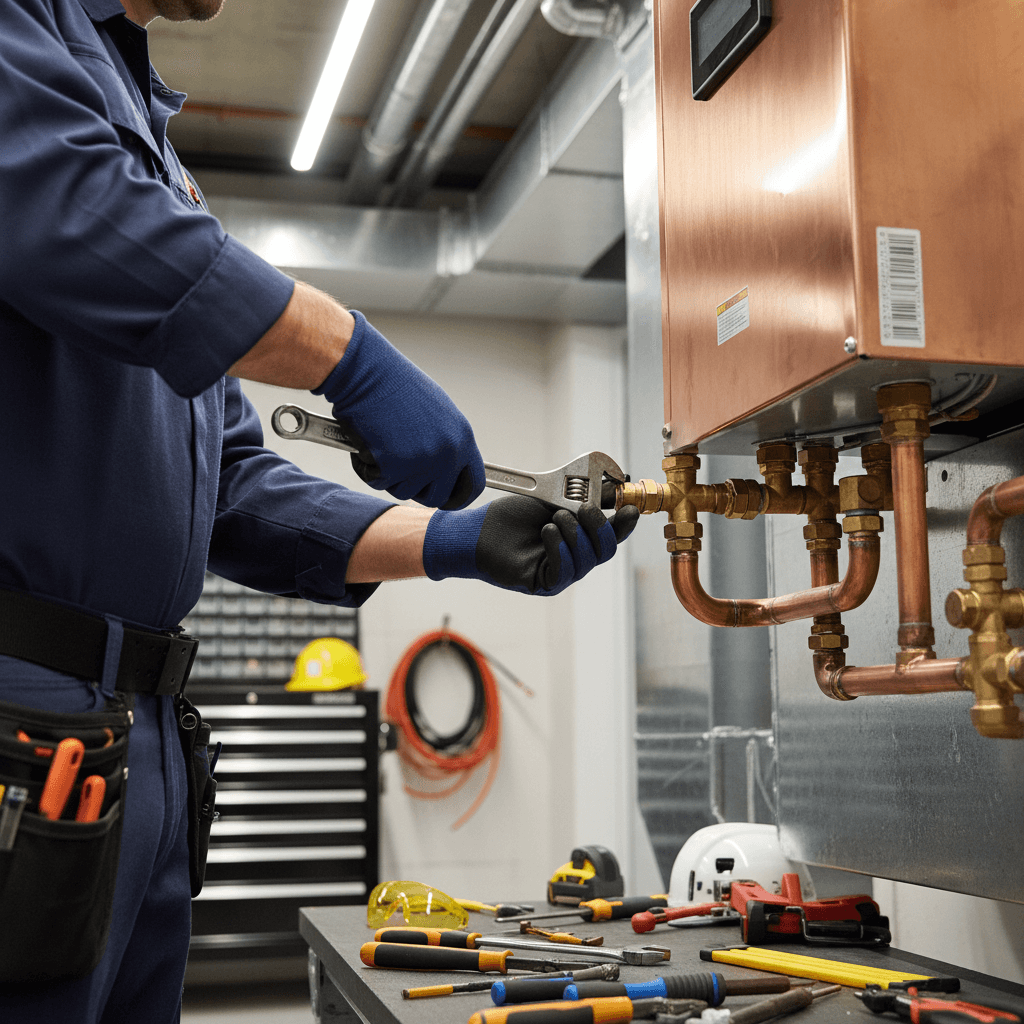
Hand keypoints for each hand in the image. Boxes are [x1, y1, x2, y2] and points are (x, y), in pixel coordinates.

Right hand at [314, 312, 484, 509]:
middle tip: (400, 471)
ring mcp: (424, 460)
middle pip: (437, 496)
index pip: (473, 484)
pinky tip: (369, 442)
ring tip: (382, 444)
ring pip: (405, 491)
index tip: (444, 496)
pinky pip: (380, 483)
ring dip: (389, 476)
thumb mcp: (437, 413)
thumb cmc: (395, 386)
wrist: (367, 373)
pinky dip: (369, 468)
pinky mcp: (396, 464)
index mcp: (462, 437)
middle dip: (417, 491)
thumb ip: (446, 442)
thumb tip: (448, 469)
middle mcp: (448, 452)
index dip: (457, 495)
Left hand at [422, 495, 639, 595]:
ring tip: (554, 519)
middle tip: (583, 509)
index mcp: (580, 536)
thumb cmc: (511, 516)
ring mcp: (560, 573)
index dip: (624, 523)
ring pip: (587, 561)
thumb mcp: (551, 498)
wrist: (478, 531)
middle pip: (606, 550)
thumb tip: (612, 488)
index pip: (613, 534)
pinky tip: (546, 533)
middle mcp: (574, 556)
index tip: (628, 508)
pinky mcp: (544, 584)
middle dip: (600, 527)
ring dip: (575, 535)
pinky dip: (559, 549)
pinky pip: (565, 572)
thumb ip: (581, 496)